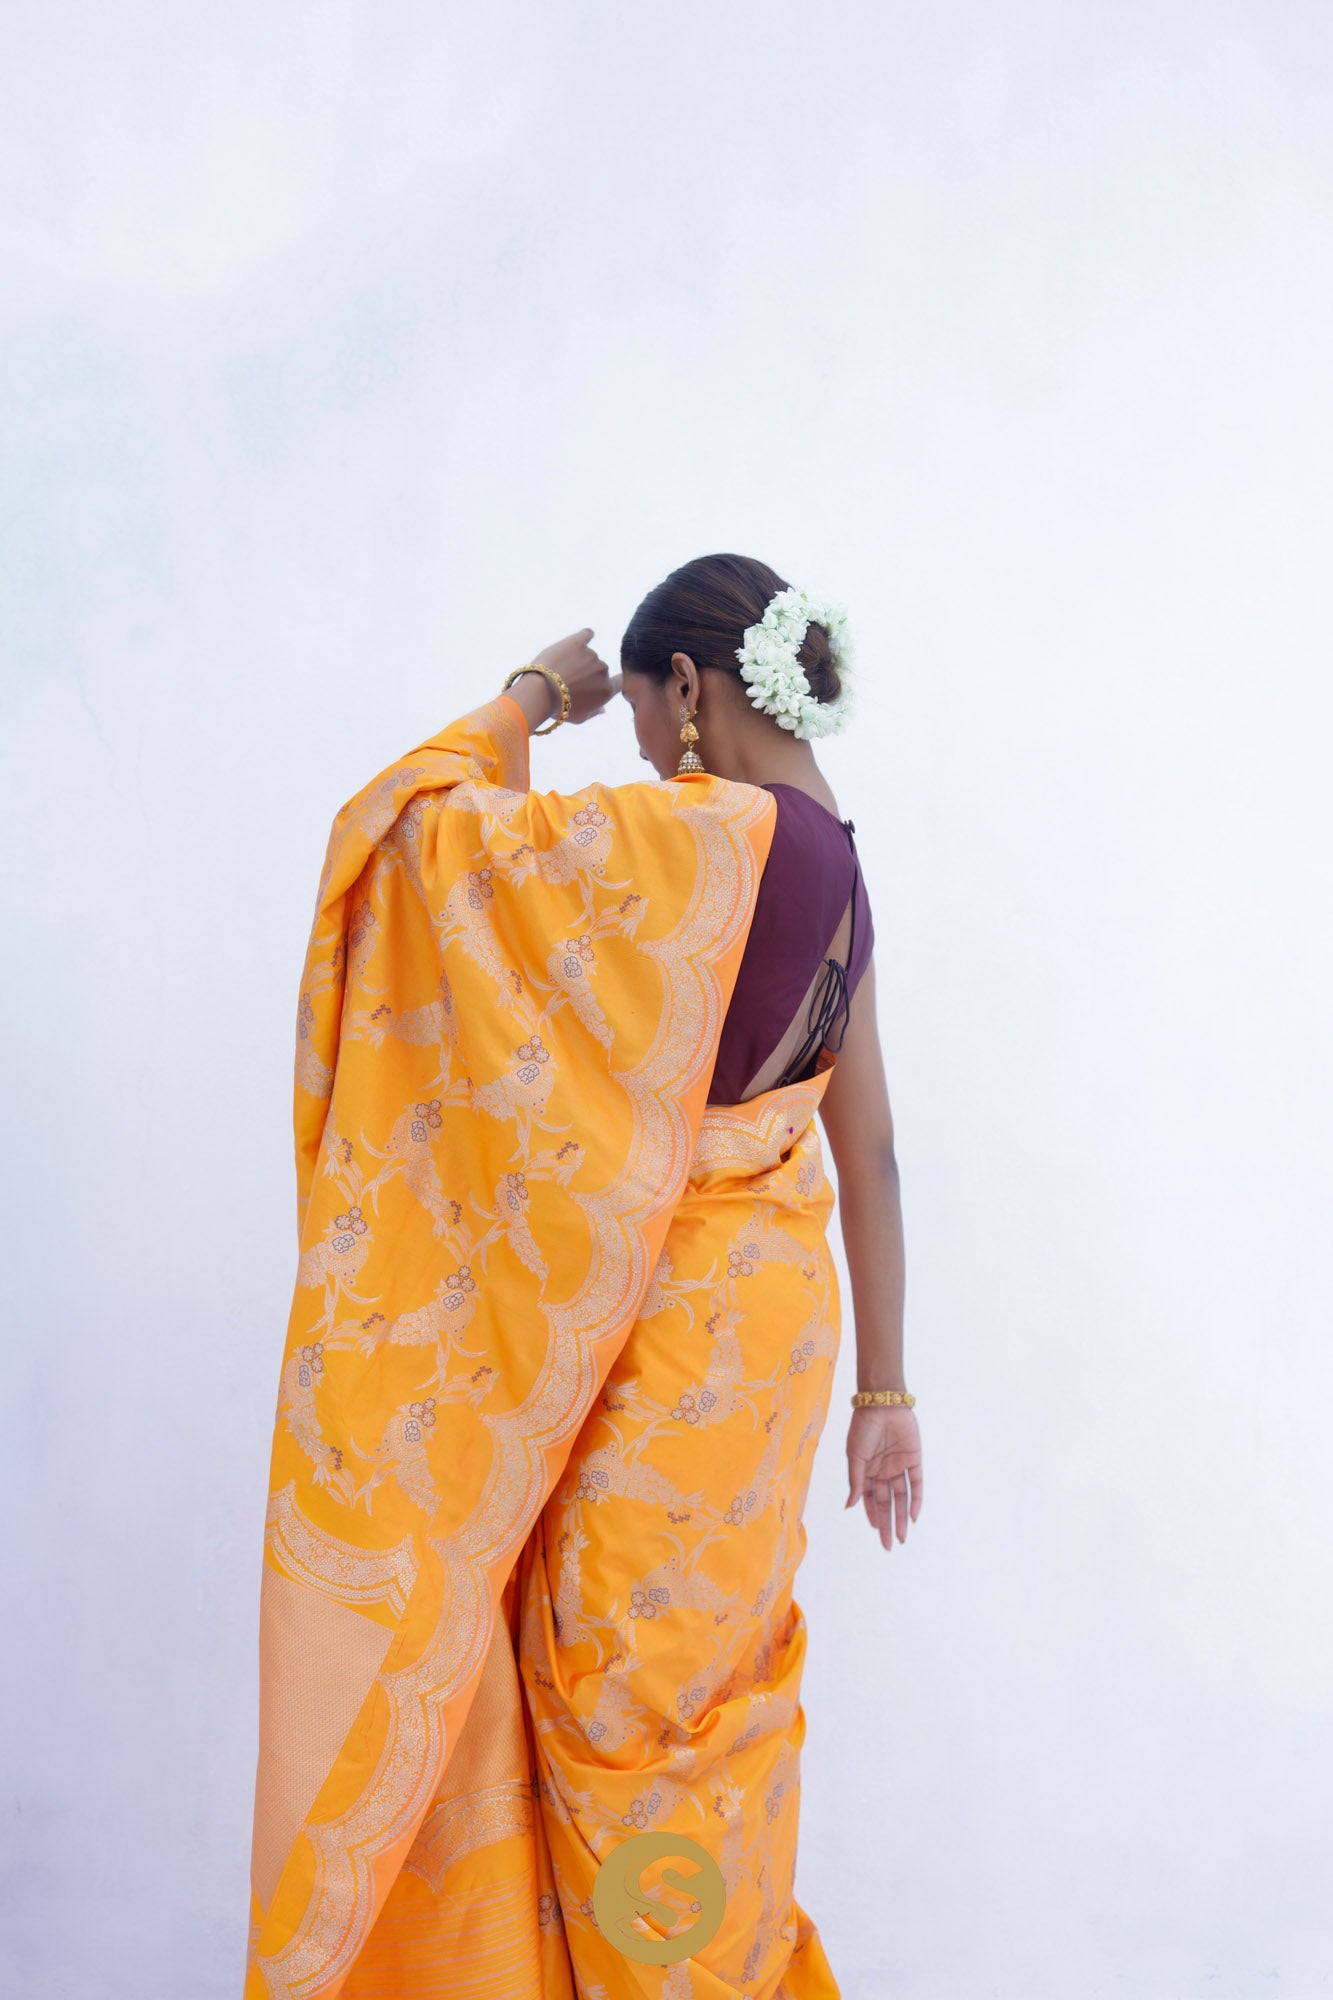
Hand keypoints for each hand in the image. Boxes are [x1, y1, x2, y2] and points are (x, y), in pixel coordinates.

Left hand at [510, 628, 621, 726]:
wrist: (540, 692)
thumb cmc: (558, 709)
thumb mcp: (579, 718)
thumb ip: (593, 712)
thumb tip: (603, 708)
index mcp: (606, 691)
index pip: (618, 682)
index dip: (610, 681)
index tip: (598, 683)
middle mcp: (603, 670)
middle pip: (598, 669)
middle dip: (586, 674)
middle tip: (567, 681)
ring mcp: (591, 655)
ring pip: (587, 656)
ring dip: (577, 660)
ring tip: (558, 671)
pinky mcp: (577, 642)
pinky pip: (586, 634)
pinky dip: (584, 636)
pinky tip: (581, 640)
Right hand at [845, 1406, 921, 1552]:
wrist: (882, 1404)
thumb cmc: (863, 1427)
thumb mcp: (854, 1456)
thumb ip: (855, 1481)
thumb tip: (848, 1506)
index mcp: (867, 1470)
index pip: (870, 1499)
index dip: (873, 1515)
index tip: (877, 1532)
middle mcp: (883, 1470)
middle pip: (886, 1502)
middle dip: (888, 1523)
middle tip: (890, 1545)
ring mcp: (899, 1465)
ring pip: (901, 1497)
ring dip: (902, 1517)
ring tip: (903, 1536)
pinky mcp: (914, 1459)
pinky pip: (916, 1484)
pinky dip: (916, 1500)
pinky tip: (914, 1516)